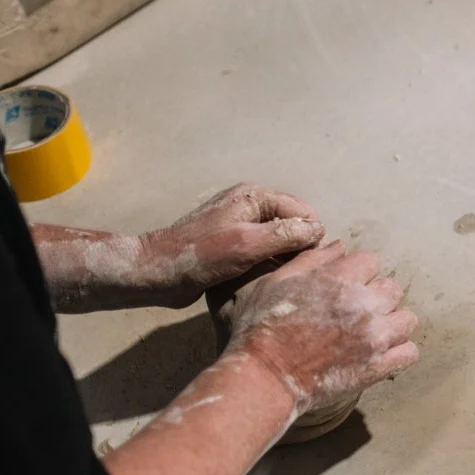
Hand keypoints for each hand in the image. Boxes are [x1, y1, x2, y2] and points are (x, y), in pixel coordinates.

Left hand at [131, 183, 323, 308]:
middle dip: (297, 247)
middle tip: (289, 273)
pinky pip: (262, 249)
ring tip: (276, 277)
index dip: (309, 238)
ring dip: (282, 257)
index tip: (302, 263)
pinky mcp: (231, 241)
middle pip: (292, 224)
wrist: (155, 273)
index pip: (303, 212)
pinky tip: (262, 278)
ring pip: (278, 239)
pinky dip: (267, 262)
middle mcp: (249, 205)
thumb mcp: (248, 244)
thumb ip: (286, 234)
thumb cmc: (199, 257)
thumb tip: (319, 230)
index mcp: (254, 196)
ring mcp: (239, 223)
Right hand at [225, 241, 419, 416]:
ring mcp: (375, 337)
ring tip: (371, 332)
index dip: (356, 273)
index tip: (342, 287)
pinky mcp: (378, 366)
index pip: (370, 261)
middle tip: (355, 311)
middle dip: (376, 296)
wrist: (264, 376)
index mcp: (341, 279)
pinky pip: (410, 353)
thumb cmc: (263, 327)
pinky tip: (381, 353)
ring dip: (392, 323)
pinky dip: (399, 352)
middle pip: (392, 288)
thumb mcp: (277, 281)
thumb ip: (313, 260)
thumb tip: (341, 246)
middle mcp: (364, 304)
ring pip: (407, 319)